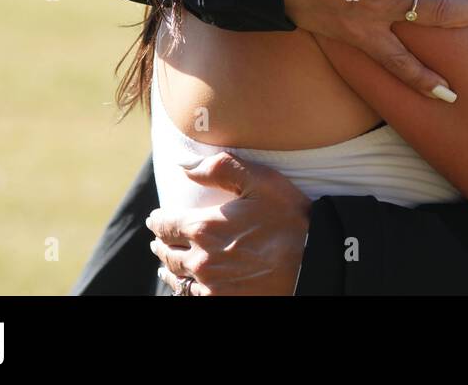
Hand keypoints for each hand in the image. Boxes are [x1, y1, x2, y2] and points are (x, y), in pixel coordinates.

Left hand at [149, 152, 311, 295]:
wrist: (312, 262)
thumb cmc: (290, 219)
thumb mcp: (261, 181)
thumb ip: (221, 168)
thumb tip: (184, 166)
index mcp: (204, 227)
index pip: (166, 224)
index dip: (157, 221)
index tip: (155, 218)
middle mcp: (200, 259)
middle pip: (167, 252)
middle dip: (161, 244)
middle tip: (158, 240)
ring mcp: (210, 285)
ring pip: (177, 278)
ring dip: (168, 269)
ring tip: (165, 266)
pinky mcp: (222, 301)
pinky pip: (192, 297)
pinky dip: (183, 290)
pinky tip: (185, 287)